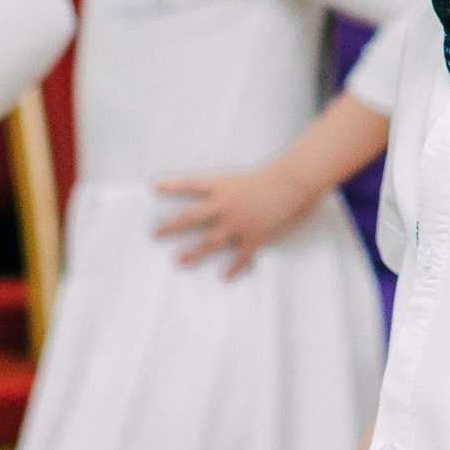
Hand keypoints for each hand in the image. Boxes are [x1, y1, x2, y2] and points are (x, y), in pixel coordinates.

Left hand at [155, 159, 321, 277]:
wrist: (295, 181)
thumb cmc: (281, 173)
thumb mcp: (256, 175)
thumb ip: (245, 188)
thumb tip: (245, 199)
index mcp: (224, 186)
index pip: (191, 184)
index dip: (172, 185)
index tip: (154, 186)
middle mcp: (225, 206)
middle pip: (191, 217)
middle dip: (171, 225)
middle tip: (155, 232)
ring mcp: (237, 223)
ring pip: (209, 241)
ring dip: (193, 252)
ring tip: (178, 260)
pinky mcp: (253, 236)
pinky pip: (240, 256)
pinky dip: (233, 267)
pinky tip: (224, 275)